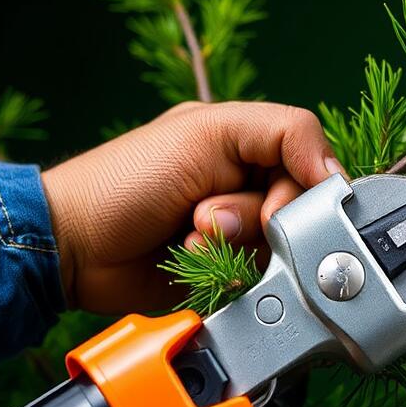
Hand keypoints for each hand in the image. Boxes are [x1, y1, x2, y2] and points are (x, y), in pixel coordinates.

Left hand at [42, 101, 345, 313]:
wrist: (72, 247)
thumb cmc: (126, 179)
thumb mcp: (208, 132)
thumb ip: (283, 133)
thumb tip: (333, 173)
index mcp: (245, 138)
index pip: (311, 156)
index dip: (306, 182)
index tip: (279, 204)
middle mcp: (246, 180)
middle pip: (298, 205)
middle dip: (257, 217)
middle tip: (209, 219)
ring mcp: (236, 226)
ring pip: (280, 244)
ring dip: (236, 245)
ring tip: (191, 239)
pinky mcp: (225, 266)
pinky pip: (258, 274)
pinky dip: (229, 271)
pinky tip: (193, 261)